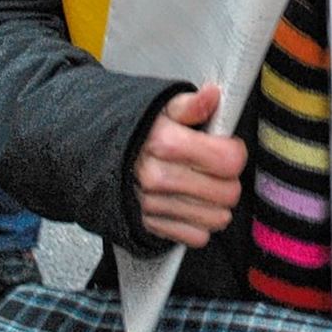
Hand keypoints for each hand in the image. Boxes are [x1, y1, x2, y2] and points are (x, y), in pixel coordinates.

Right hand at [133, 83, 246, 247]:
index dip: (235, 152)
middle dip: (229, 179)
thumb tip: (212, 94)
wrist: (97, 155)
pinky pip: (197, 236)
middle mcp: (159, 178)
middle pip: (228, 192)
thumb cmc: (137, 131)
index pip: (229, 160)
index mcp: (167, 144)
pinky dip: (199, 223)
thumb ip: (192, 104)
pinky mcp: (150, 226)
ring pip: (217, 218)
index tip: (227, 147)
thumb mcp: (163, 108)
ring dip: (217, 204)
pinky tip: (191, 204)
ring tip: (205, 186)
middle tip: (216, 168)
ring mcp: (154, 206)